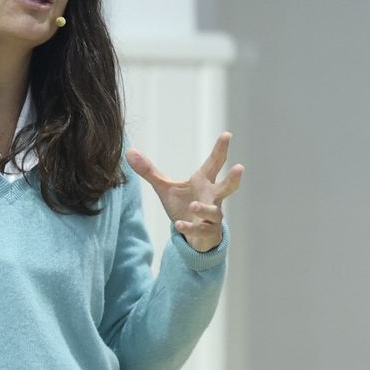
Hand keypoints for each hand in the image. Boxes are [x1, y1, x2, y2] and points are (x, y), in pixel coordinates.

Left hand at [127, 133, 243, 252]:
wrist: (193, 234)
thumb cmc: (183, 206)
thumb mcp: (165, 188)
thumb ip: (149, 171)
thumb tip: (129, 151)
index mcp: (203, 182)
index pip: (214, 163)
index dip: (221, 149)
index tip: (227, 134)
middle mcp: (212, 197)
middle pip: (227, 187)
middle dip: (233, 178)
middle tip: (240, 168)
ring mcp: (212, 216)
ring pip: (214, 212)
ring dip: (204, 209)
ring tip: (193, 207)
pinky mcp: (207, 232)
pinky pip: (201, 230)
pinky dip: (189, 227)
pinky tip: (178, 225)